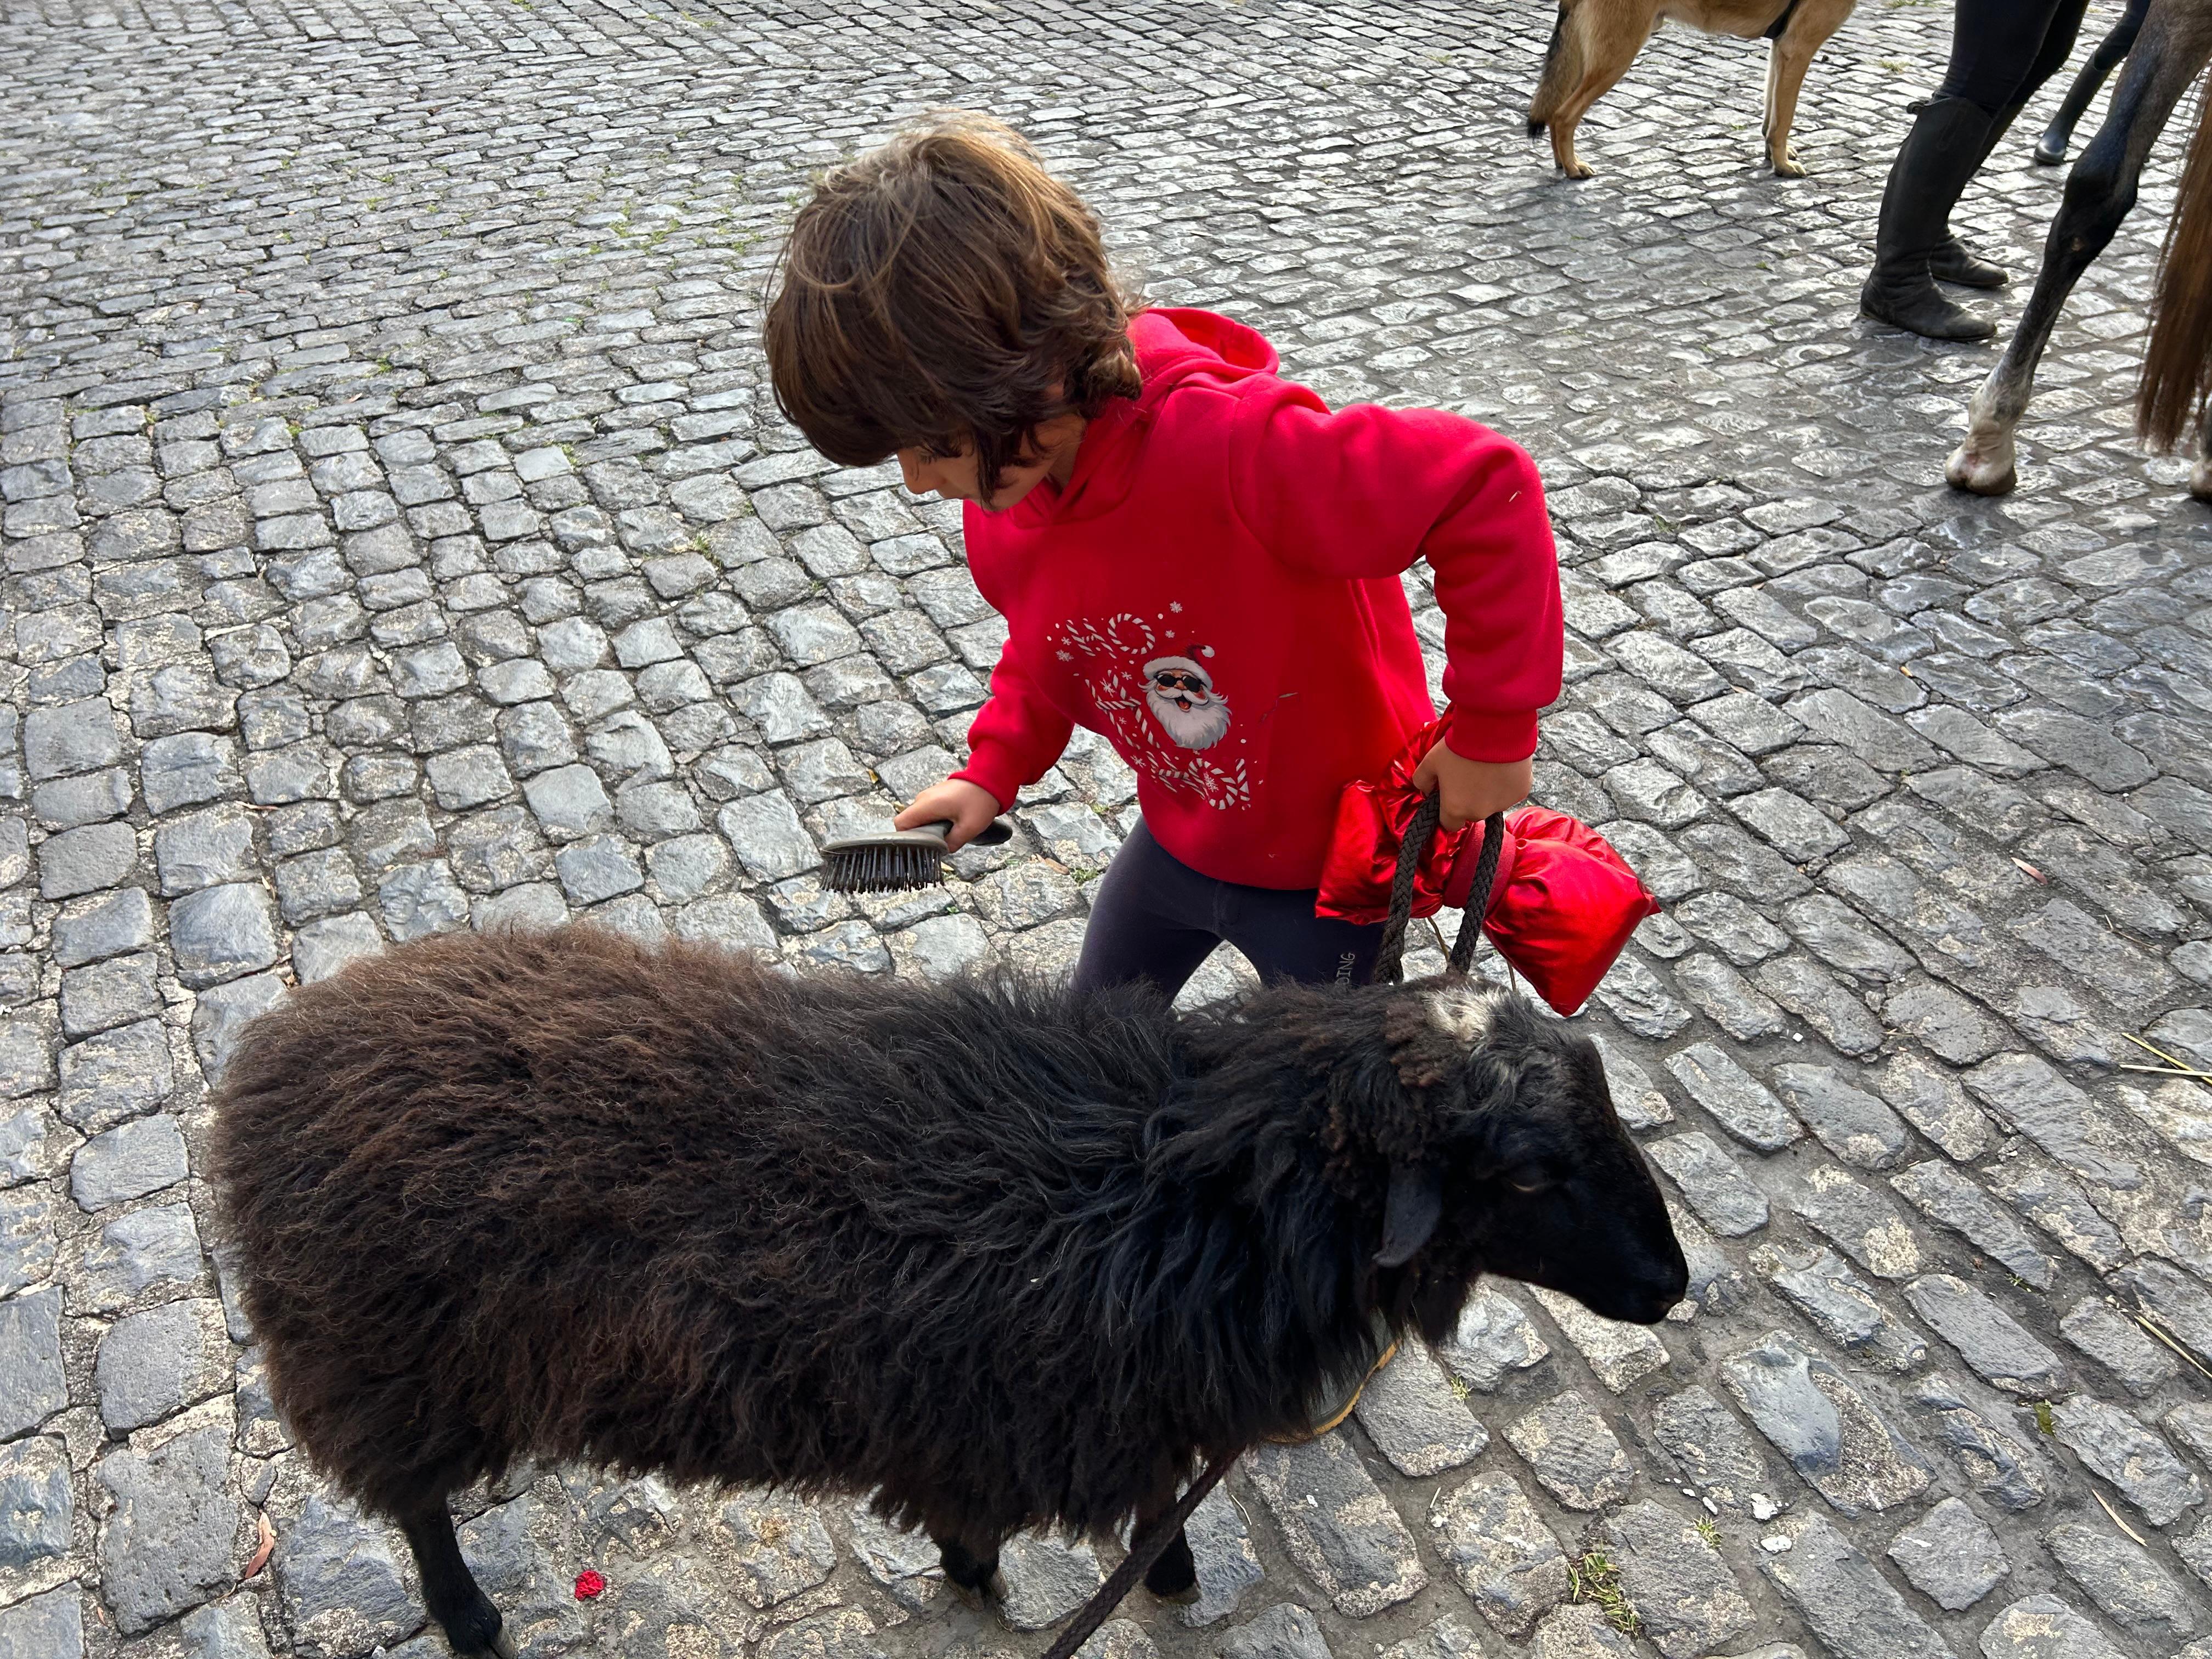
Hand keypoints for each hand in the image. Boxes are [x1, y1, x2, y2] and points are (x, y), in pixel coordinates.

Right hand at [895, 778, 1003, 849]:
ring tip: (947, 833)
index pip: (900, 823)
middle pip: (910, 823)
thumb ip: (952, 843)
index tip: (920, 846)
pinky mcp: (936, 796)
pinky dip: (935, 821)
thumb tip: (943, 850)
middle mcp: (923, 799)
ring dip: (930, 828)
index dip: (906, 838)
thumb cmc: (979, 800)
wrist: (989, 779)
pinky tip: (950, 824)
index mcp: (926, 805)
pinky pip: (928, 812)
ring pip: (920, 818)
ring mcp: (929, 796)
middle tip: (938, 842)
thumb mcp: (969, 827)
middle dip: (921, 835)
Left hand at [1410, 743, 1531, 830]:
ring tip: (1487, 768)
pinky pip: (1510, 792)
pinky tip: (1503, 765)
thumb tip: (1425, 790)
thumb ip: (1422, 780)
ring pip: (1493, 803)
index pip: (1449, 824)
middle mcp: (1479, 812)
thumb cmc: (1459, 745)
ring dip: (1489, 792)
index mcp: (1455, 808)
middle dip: (1469, 800)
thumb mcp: (1430, 761)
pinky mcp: (1520, 793)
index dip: (1447, 811)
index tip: (1449, 796)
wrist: (1494, 729)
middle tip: (1469, 776)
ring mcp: (1502, 804)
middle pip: (1472, 813)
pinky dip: (1506, 783)